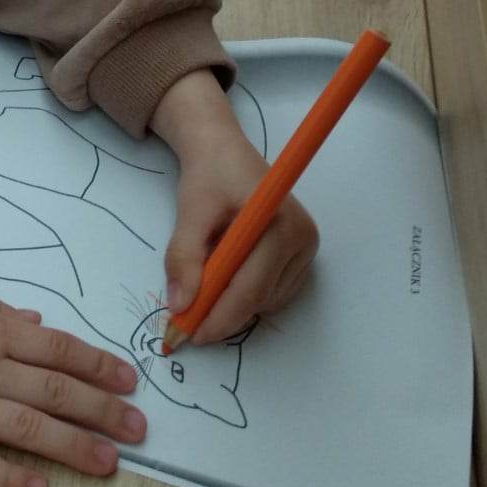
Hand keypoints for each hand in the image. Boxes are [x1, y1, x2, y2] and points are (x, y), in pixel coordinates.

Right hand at [0, 271, 146, 486]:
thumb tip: (36, 322)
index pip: (59, 350)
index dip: (99, 366)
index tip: (130, 382)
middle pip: (55, 390)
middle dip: (102, 411)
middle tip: (139, 430)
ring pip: (27, 428)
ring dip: (72, 446)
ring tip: (109, 463)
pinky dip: (9, 479)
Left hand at [152, 70, 318, 343]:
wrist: (224, 152)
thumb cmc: (208, 176)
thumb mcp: (189, 212)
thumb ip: (183, 258)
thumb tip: (179, 307)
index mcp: (279, 223)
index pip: (250, 287)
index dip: (218, 317)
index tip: (188, 334)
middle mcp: (302, 238)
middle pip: (259, 299)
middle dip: (221, 314)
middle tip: (185, 321)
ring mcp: (307, 248)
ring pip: (266, 301)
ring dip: (234, 301)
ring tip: (208, 275)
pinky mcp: (303, 255)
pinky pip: (273, 293)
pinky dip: (247, 294)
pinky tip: (230, 271)